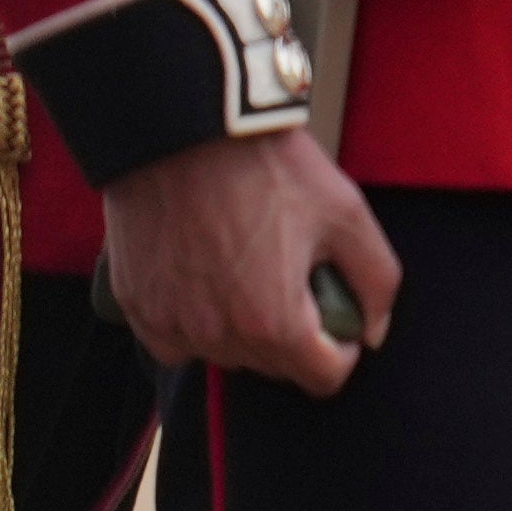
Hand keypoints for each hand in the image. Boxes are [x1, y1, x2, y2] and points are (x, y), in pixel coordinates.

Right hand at [104, 126, 396, 393]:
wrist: (182, 131)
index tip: (339, 316)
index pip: (323, 379)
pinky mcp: (134, 306)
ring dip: (243, 330)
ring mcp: (169, 324)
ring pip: (224, 355)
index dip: (344, 352)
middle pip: (274, 367)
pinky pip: (174, 340)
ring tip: (250, 272)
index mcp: (274, 324)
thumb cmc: (269, 169)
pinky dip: (194, 323)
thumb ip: (377, 283)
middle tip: (293, 279)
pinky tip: (206, 280)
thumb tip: (373, 333)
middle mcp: (217, 337)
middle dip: (294, 336)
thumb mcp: (348, 216)